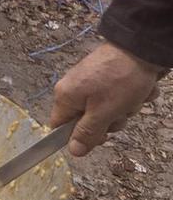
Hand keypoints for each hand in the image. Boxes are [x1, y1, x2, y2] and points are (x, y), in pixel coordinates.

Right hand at [51, 41, 164, 155]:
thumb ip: (87, 133)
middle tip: (121, 112)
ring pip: (106, 109)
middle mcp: (74, 89)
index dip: (78, 136)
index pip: (60, 127)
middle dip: (110, 120)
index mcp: (66, 97)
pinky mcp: (106, 76)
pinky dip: (130, 96)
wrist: (140, 48)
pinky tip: (139, 88)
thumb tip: (73, 151)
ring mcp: (91, 81)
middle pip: (87, 120)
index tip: (100, 135)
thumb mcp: (104, 112)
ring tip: (134, 97)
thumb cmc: (120, 81)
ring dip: (124, 108)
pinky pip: (117, 96)